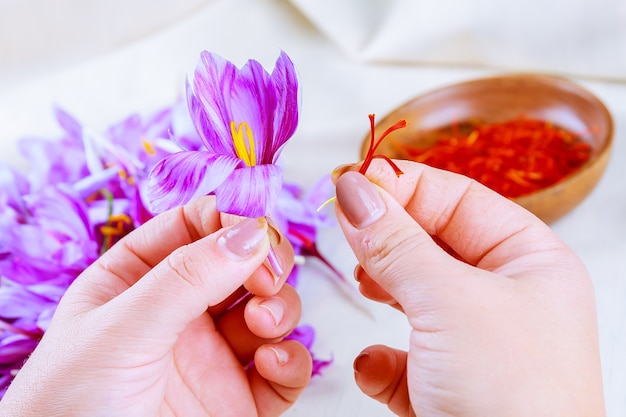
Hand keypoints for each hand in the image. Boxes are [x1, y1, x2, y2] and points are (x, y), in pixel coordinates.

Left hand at [0, 196, 311, 416]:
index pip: (194, 225)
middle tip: (268, 275)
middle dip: (265, 262)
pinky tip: (274, 362)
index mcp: (138, 279)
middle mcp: (181, 312)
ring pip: (271, 310)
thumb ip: (186, 278)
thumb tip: (249, 233)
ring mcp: (213, 356)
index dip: (229, 219)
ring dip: (281, 308)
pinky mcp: (239, 399)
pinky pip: (283, 369)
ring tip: (264, 324)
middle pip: (243, 263)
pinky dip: (292, 360)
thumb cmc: (70, 407)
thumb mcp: (120, 330)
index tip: (253, 229)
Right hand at [333, 160, 604, 416]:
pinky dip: (382, 360)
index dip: (403, 186)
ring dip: (381, 292)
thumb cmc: (511, 395)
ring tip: (364, 289)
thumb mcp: (449, 301)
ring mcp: (475, 342)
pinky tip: (377, 368)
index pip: (457, 198)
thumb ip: (395, 242)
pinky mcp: (447, 385)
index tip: (350, 184)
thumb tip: (354, 190)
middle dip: (387, 241)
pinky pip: (404, 355)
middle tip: (344, 231)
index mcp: (529, 261)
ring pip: (413, 296)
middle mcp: (504, 297)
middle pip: (431, 244)